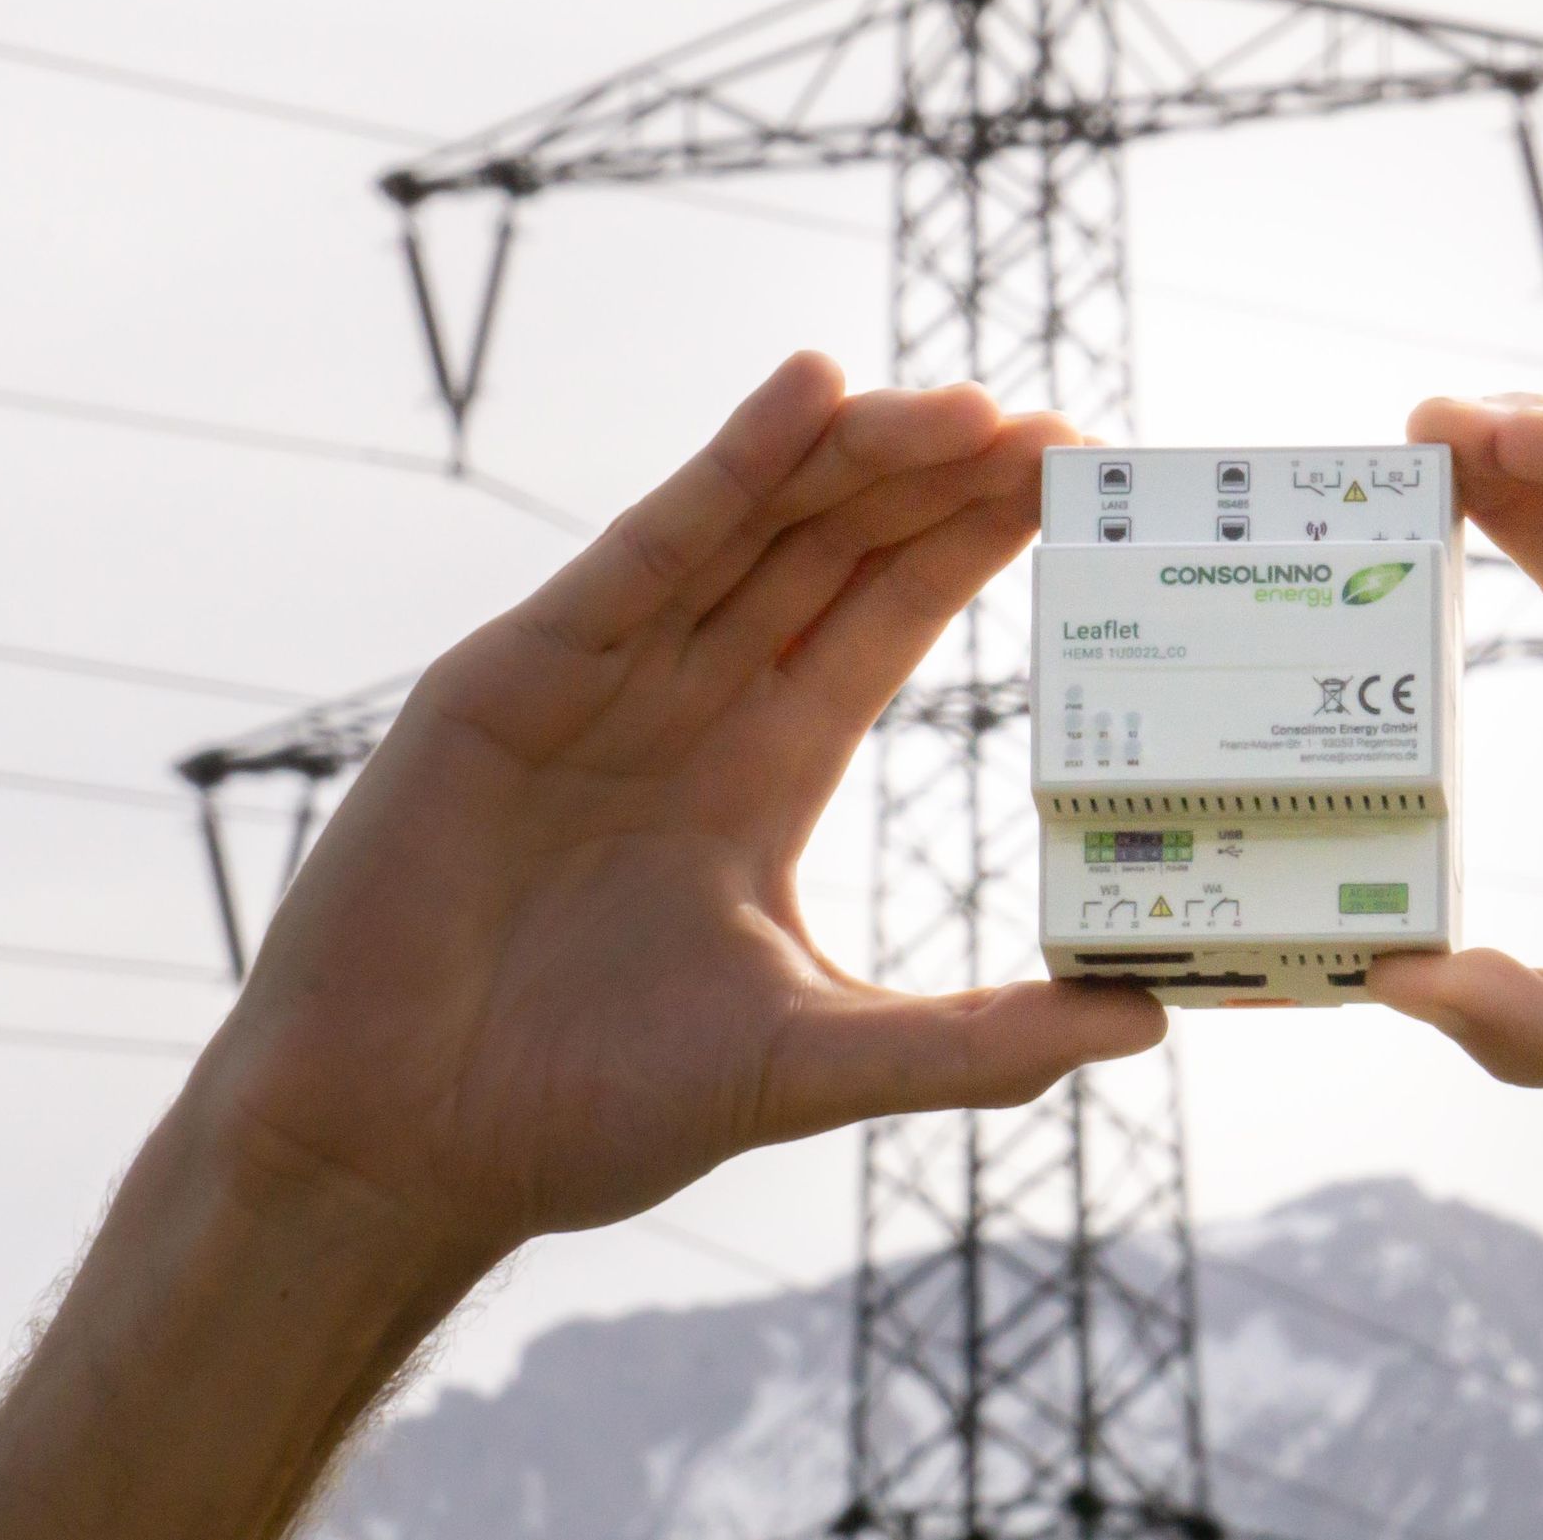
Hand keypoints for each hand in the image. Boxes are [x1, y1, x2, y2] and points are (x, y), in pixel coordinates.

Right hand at [189, 354, 1163, 1259]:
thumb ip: (973, 1041)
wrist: (396, 1149)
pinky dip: (727, 468)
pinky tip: (808, 393)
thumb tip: (1146, 1022)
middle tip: (1058, 429)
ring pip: (756, 527)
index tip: (1085, 484)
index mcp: (763, 771)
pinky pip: (643, 550)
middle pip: (837, 547)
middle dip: (941, 481)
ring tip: (969, 404)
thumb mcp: (811, 1064)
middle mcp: (691, 702)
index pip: (889, 616)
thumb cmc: (579, 1111)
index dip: (977, 542)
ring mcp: (602, 679)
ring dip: (860, 455)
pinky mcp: (514, 675)